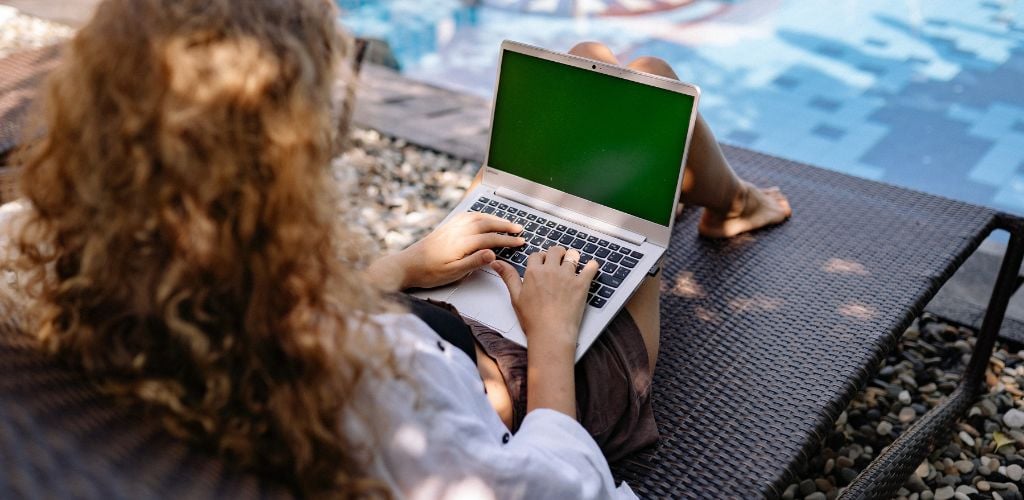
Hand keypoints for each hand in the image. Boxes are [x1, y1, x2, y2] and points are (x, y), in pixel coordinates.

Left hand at [368, 212, 524, 290]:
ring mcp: (451, 226)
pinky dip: (480, 215)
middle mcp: (457, 230)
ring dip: (494, 218)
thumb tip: (493, 254)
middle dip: (505, 226)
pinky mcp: (446, 226)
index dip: (507, 240)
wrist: (407, 265)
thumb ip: (474, 262)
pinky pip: (467, 215)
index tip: (520, 242)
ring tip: (506, 223)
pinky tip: (483, 217)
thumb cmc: (429, 272)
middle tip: (519, 229)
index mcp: (462, 243)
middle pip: (487, 224)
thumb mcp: (454, 273)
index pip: (491, 239)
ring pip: (478, 217)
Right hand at [492, 246, 598, 418]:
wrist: (551, 333)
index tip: (543, 264)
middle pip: (555, 250)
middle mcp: (551, 270)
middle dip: (556, 254)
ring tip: (572, 265)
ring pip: (573, 255)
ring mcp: (568, 276)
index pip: (537, 255)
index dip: (540, 258)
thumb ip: (508, 276)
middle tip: (558, 262)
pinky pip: (591, 267)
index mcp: (534, 272)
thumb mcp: (516, 297)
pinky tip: (590, 267)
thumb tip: (496, 262)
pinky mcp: (582, 284)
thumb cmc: (533, 319)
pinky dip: (592, 266)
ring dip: (572, 258)